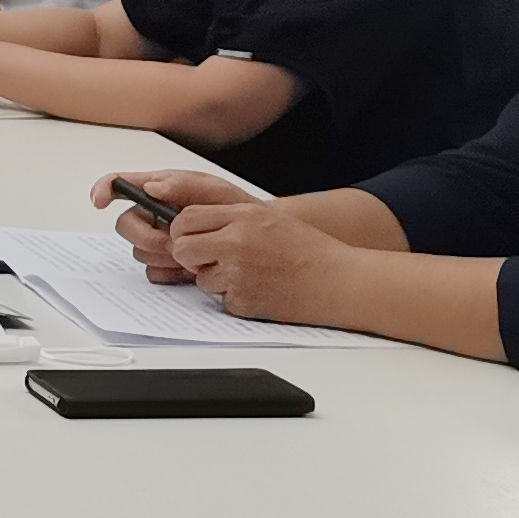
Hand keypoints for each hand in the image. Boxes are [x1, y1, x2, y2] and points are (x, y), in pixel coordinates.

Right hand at [90, 169, 256, 279]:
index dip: (104, 190)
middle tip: (173, 242)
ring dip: (164, 255)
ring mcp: (157, 242)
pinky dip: (170, 273)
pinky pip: (152, 274)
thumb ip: (182, 185)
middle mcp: (152, 216)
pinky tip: (189, 268)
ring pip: (139, 252)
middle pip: (126, 225)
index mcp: (159, 191)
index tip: (99, 200)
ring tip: (193, 252)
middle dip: (147, 236)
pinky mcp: (165, 267)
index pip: (120, 185)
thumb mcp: (215, 192)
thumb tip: (151, 187)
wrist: (255, 244)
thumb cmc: (235, 211)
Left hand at [164, 198, 353, 324]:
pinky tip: (259, 289)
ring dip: (215, 278)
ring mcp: (237, 273)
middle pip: (182, 248)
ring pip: (199, 277)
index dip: (183, 230)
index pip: (186, 219)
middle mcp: (235, 243)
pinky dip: (234, 297)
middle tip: (208, 259)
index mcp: (242, 217)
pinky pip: (220, 299)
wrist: (337, 281)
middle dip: (190, 255)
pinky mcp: (242, 300)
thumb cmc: (307, 250)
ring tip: (248, 274)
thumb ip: (228, 218)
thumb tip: (190, 223)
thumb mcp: (267, 218)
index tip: (190, 236)